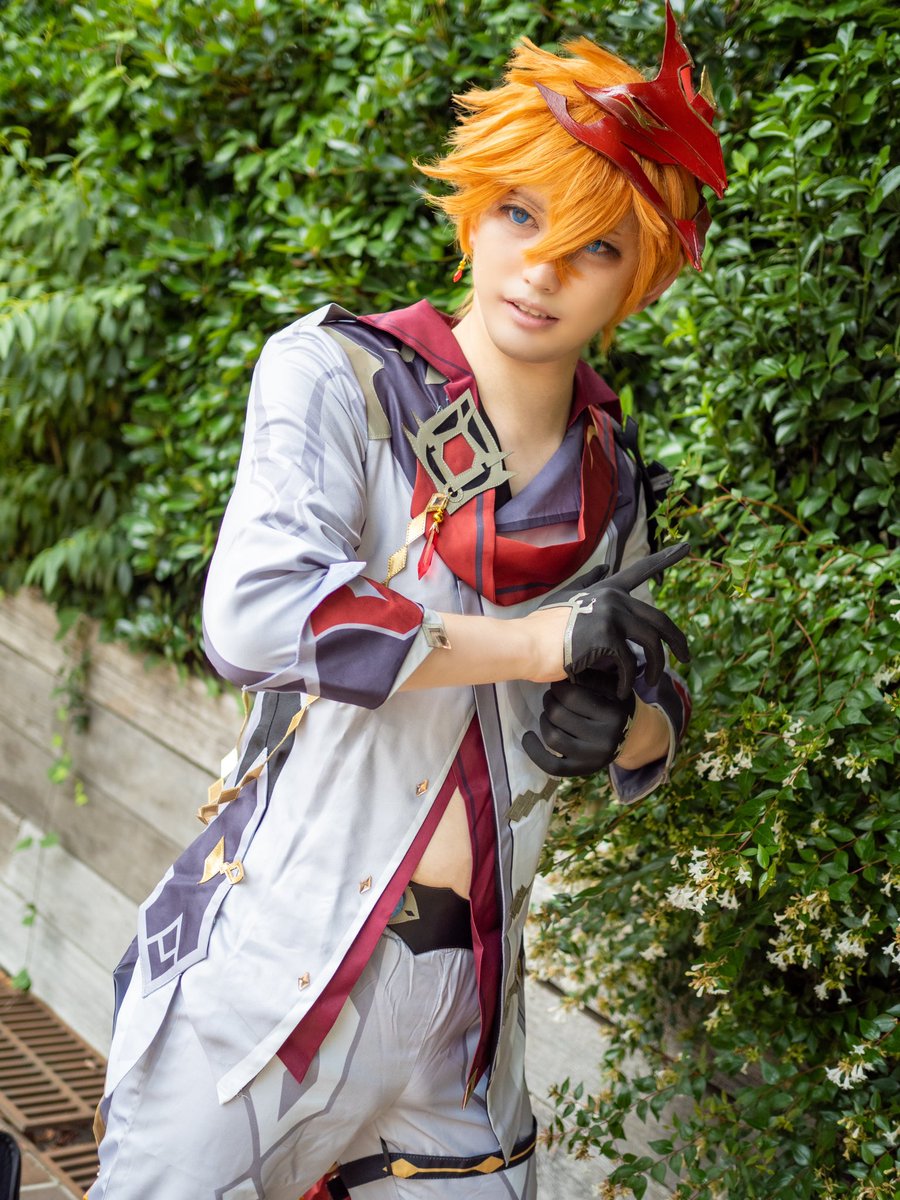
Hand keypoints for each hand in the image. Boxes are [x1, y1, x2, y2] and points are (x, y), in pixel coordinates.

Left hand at [522, 669, 634, 776]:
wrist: (633, 735)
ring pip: (553, 737)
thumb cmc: (616, 704)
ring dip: (544, 720)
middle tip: (551, 697)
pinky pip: (551, 765)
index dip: (558, 687)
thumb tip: (564, 669)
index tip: (558, 684)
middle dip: (549, 702)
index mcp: (613, 714)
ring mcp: (593, 758)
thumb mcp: (612, 686)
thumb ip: (591, 676)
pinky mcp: (582, 770)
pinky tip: (528, 736)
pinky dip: (534, 751)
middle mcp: (604, 739)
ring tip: (549, 713)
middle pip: (558, 716)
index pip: (571, 696)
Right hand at [536, 543, 690, 699]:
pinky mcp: (606, 637)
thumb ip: (589, 582)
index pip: (641, 569)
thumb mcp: (566, 598)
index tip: (687, 546)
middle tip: (687, 657)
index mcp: (607, 589)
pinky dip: (629, 681)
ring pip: (652, 643)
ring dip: (656, 666)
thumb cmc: (542, 627)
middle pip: (660, 618)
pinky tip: (623, 691)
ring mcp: (611, 615)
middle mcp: (613, 598)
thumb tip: (606, 564)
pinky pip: (630, 663)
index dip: (666, 557)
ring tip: (651, 682)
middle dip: (678, 641)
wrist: (526, 644)